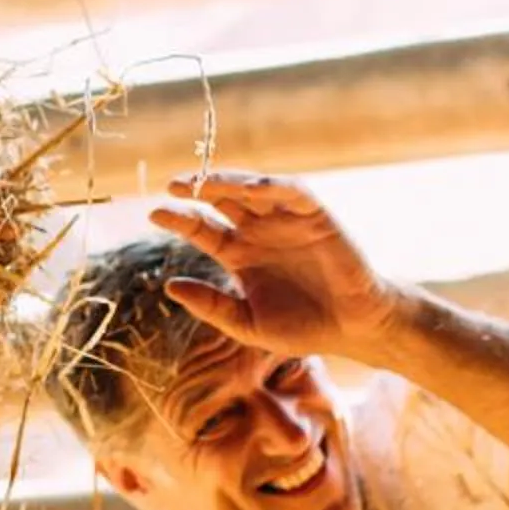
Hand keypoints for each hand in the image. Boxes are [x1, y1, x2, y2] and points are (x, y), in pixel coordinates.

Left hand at [148, 171, 394, 361]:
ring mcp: (286, 221)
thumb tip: (169, 286)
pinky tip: (251, 188)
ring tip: (205, 181)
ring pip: (252, 191)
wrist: (353, 328)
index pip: (203, 229)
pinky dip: (273, 186)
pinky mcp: (316, 216)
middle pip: (222, 202)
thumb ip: (211, 305)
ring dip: (229, 182)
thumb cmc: (303, 328)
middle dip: (199, 190)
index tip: (155, 213)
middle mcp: (259, 232)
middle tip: (174, 185)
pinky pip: (293, 192)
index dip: (180, 219)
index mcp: (239, 255)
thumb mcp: (247, 324)